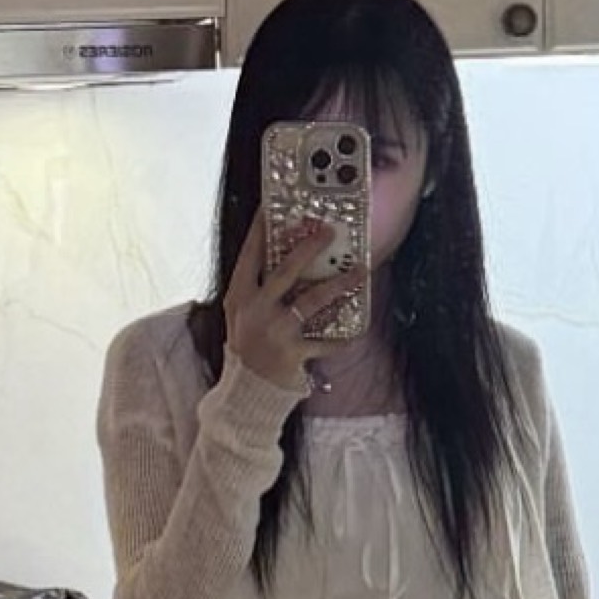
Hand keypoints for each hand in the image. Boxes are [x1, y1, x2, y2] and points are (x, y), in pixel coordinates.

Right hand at [223, 211, 362, 398]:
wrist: (247, 390)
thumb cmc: (248, 345)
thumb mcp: (242, 313)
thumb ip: (258, 287)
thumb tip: (289, 255)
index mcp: (238, 296)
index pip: (249, 255)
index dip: (261, 230)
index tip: (272, 207)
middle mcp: (255, 310)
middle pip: (285, 270)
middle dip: (309, 248)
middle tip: (328, 231)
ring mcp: (274, 332)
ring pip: (312, 300)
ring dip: (340, 285)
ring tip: (360, 272)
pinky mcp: (292, 353)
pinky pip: (325, 341)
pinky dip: (343, 337)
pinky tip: (357, 330)